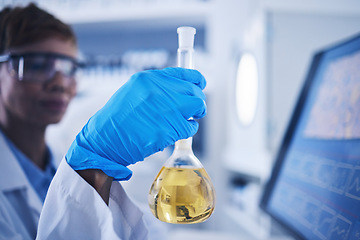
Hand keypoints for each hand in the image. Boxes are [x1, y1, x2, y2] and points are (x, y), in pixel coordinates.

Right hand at [66, 67, 206, 180]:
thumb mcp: (133, 91)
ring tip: (185, 121)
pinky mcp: (168, 129)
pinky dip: (188, 130)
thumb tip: (179, 90)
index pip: (185, 74)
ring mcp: (165, 110)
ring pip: (197, 108)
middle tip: (195, 109)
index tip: (200, 85)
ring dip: (194, 115)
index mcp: (150, 79)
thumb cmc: (118, 118)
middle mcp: (159, 91)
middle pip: (194, 91)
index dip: (196, 80)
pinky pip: (190, 127)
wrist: (105, 140)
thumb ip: (156, 88)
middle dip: (198, 101)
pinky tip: (177, 132)